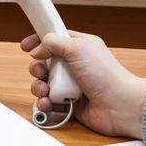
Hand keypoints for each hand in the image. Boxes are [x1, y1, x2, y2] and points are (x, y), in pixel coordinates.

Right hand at [20, 31, 145, 138]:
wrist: (119, 105)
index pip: (54, 40)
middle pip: (44, 63)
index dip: (38, 41)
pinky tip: (48, 104)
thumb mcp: (78, 48)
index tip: (25, 46)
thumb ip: (53, 43)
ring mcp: (71, 85)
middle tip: (41, 72)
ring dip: (39, 87)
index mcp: (79, 47)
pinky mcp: (69, 103)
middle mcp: (74, 65)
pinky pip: (50, 102)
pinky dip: (45, 103)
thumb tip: (37, 50)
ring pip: (44, 84)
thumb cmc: (103, 73)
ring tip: (45, 92)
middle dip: (37, 68)